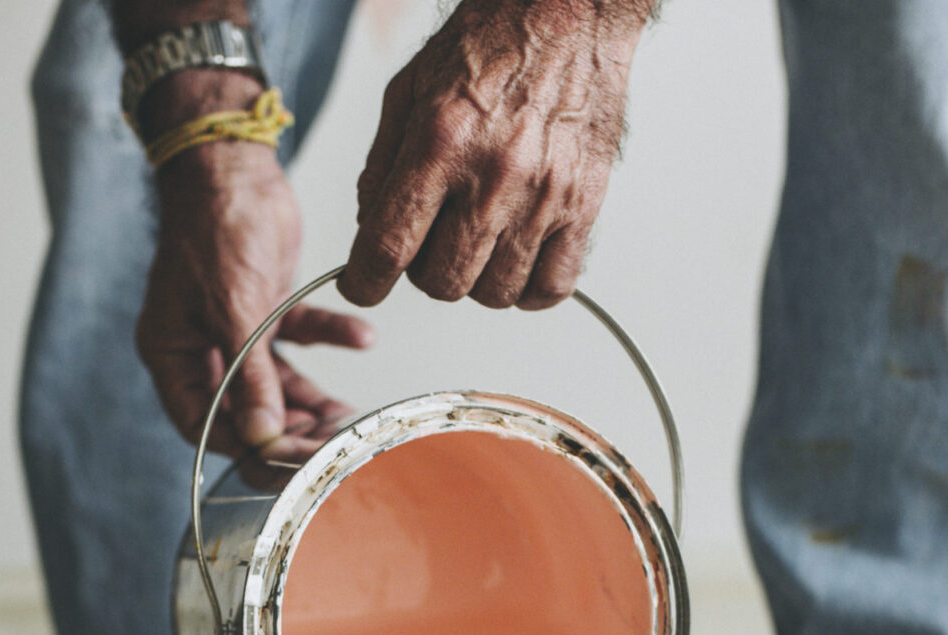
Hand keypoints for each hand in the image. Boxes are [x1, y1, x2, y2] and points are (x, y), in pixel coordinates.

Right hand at [135, 76, 372, 460]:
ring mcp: (233, 331)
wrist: (232, 163)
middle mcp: (200, 349)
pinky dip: (330, 339)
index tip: (288, 463)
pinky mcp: (265, 308)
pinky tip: (363, 339)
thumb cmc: (214, 226)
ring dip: (314, 400)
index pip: (203, 425)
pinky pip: (299, 338)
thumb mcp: (234, 309)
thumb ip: (250, 376)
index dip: (244, 448)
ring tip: (353, 416)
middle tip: (332, 446)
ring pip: (277, 385)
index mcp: (171, 354)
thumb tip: (264, 437)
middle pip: (244, 412)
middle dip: (288, 431)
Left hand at [342, 0, 649, 310]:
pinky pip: (552, 286)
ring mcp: (543, 195)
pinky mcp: (583, 204)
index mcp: (441, 143)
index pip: (388, 246)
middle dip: (423, 272)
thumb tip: (369, 227)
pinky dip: (527, 289)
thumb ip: (382, 165)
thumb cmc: (492, 43)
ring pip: (493, 294)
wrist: (569, 13)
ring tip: (476, 243)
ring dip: (475, 280)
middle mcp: (494, 175)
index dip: (365, 281)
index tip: (364, 285)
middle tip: (430, 241)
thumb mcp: (410, 89)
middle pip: (441, 281)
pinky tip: (516, 260)